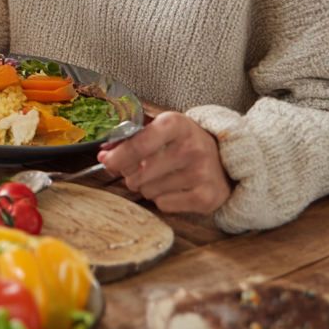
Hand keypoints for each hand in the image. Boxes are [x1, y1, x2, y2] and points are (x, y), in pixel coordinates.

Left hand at [97, 111, 231, 213]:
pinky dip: (162, 199)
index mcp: (176, 124)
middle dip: (129, 173)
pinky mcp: (207, 197)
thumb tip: (103, 154)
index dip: (117, 157)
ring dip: (146, 186)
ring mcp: (201, 173)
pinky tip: (174, 186)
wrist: (225, 158)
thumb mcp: (160, 127)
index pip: (138, 144)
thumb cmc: (183, 141)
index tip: (107, 161)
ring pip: (148, 190)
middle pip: (138, 173)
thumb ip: (129, 137)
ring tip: (162, 175)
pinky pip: (163, 205)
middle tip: (139, 167)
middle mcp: (191, 147)